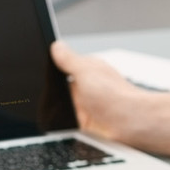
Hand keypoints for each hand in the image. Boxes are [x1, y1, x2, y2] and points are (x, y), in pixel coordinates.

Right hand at [50, 40, 169, 159]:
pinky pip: (67, 121)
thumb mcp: (86, 71)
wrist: (132, 124)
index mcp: (88, 70)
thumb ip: (69, 60)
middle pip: (60, 87)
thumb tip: (56, 46)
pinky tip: (64, 123)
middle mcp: (87, 86)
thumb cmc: (117, 96)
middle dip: (52, 92)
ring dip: (59, 108)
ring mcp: (86, 105)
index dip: (50, 70)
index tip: (37, 72)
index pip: (63, 66)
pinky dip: (63, 122)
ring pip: (62, 105)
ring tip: (61, 110)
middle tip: (48, 95)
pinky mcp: (85, 123)